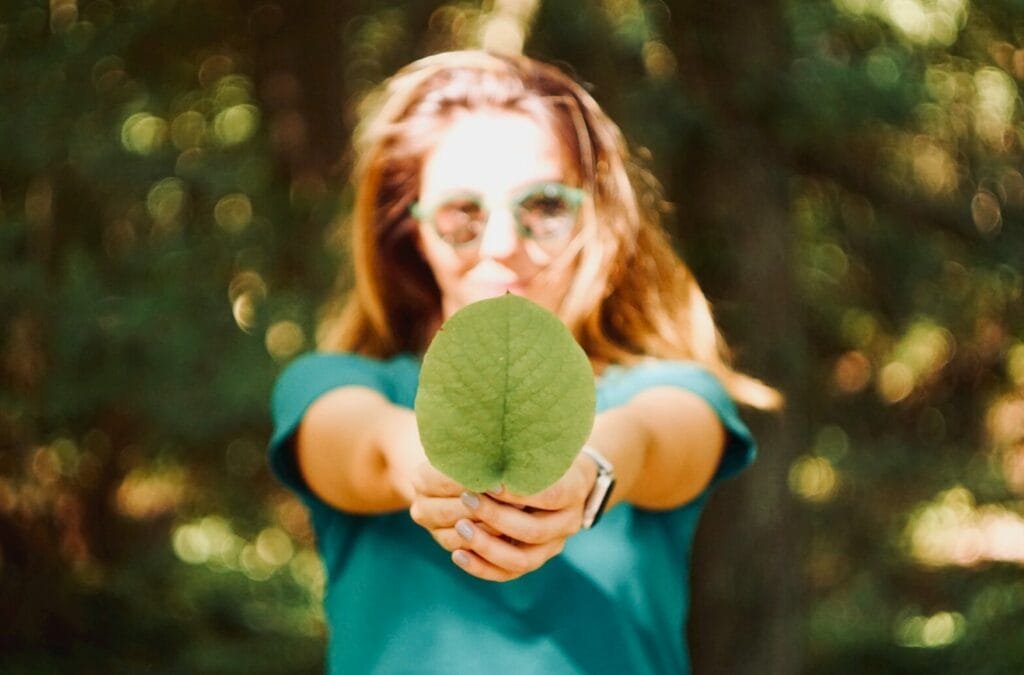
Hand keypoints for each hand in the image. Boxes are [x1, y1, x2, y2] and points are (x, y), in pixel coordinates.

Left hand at [410, 454, 596, 581]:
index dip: (517, 492)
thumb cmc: (546, 455)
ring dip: (486, 546)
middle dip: (495, 517)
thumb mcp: (542, 445)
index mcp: (574, 491)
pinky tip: (458, 554)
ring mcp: (552, 546)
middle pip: (532, 530)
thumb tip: (485, 441)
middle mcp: (567, 523)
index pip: (549, 495)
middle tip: (465, 499)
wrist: (568, 480)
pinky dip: (482, 567)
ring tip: (459, 528)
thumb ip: (521, 450)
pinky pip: (508, 574)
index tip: (489, 482)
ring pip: (520, 560)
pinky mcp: (534, 559)